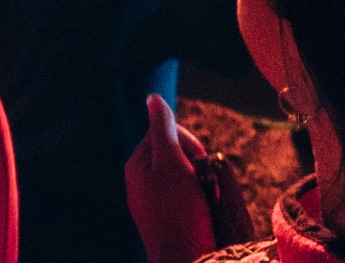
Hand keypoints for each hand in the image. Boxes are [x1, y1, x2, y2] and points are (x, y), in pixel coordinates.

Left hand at [124, 93, 251, 262]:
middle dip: (195, 164)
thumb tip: (153, 98)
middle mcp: (142, 181)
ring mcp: (154, 202)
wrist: (184, 260)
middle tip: (204, 182)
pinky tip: (205, 211)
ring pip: (185, 177)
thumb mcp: (170, 164)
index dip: (186, 141)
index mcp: (137, 164)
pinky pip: (188, 198)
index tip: (198, 160)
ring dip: (201, 183)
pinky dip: (200, 200)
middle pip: (175, 154)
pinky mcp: (168, 219)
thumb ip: (162, 130)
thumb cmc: (177, 213)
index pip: (164, 132)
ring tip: (207, 199)